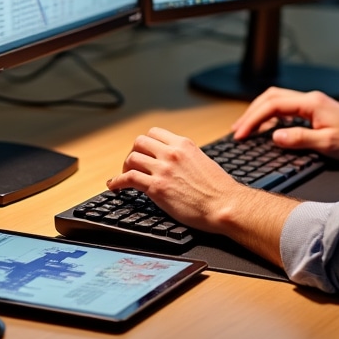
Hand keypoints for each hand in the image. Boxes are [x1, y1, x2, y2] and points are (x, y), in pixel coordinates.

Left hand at [109, 127, 242, 234]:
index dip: (146, 143)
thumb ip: (186, 157)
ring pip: (132, 158)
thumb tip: (175, 161)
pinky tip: (114, 186)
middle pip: (139, 142)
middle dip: (133, 153)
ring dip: (125, 167)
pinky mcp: (157, 188)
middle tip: (133, 165)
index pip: (154, 133)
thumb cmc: (218, 188)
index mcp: (184, 145)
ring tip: (124, 176)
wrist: (224, 205)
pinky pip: (128, 178)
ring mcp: (163, 169)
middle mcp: (172, 153)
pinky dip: (117, 181)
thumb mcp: (203, 161)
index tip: (144, 152)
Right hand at [230, 87, 338, 162]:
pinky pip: (285, 108)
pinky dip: (270, 115)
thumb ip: (300, 139)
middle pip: (271, 97)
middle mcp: (309, 99)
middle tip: (237, 131)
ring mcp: (311, 103)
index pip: (273, 105)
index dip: (253, 119)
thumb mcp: (328, 144)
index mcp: (311, 103)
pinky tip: (265, 128)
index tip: (241, 133)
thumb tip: (275, 137)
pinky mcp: (313, 110)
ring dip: (259, 112)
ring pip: (276, 100)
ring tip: (245, 128)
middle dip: (251, 113)